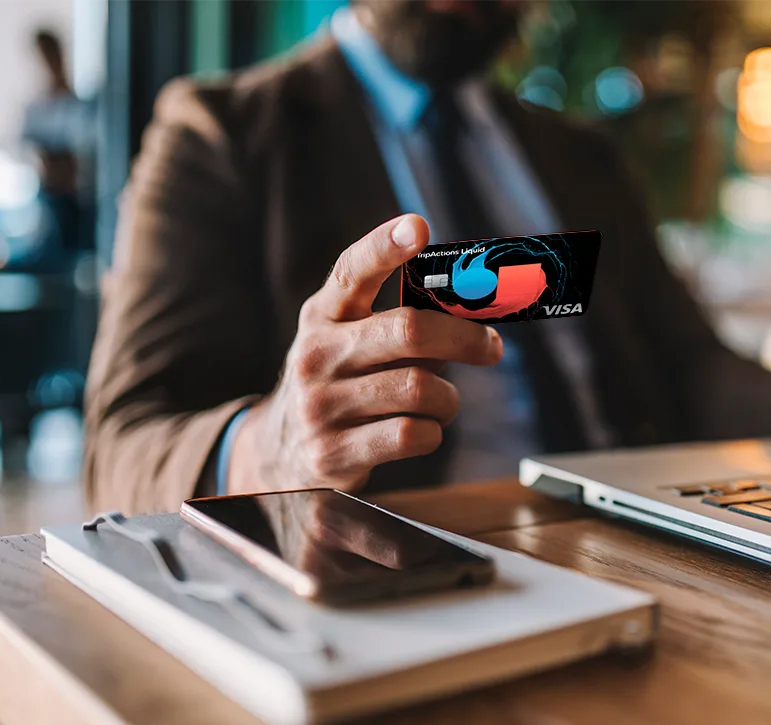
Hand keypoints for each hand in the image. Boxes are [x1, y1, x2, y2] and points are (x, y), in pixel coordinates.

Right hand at [227, 214, 502, 493]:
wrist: (281, 451)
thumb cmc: (340, 384)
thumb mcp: (349, 342)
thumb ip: (399, 325)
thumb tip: (471, 316)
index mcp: (323, 316)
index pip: (351, 271)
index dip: (385, 247)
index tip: (418, 226)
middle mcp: (317, 354)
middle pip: (408, 331)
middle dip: (464, 337)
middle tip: (490, 347)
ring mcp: (322, 405)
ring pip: (419, 388)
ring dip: (448, 398)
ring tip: (442, 402)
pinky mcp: (334, 452)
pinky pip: (412, 434)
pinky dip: (432, 431)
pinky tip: (422, 429)